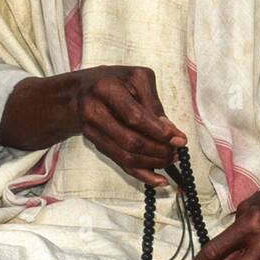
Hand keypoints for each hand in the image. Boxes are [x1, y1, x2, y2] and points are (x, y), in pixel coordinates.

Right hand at [71, 65, 185, 186]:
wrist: (79, 92)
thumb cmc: (115, 81)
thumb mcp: (136, 79)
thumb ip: (153, 103)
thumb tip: (171, 131)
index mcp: (107, 88)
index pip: (135, 116)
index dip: (159, 131)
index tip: (179, 140)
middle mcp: (94, 111)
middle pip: (129, 141)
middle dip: (158, 150)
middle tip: (176, 152)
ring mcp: (92, 131)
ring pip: (125, 156)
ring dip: (152, 163)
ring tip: (171, 160)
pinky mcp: (96, 144)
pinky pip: (120, 163)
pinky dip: (141, 174)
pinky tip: (159, 180)